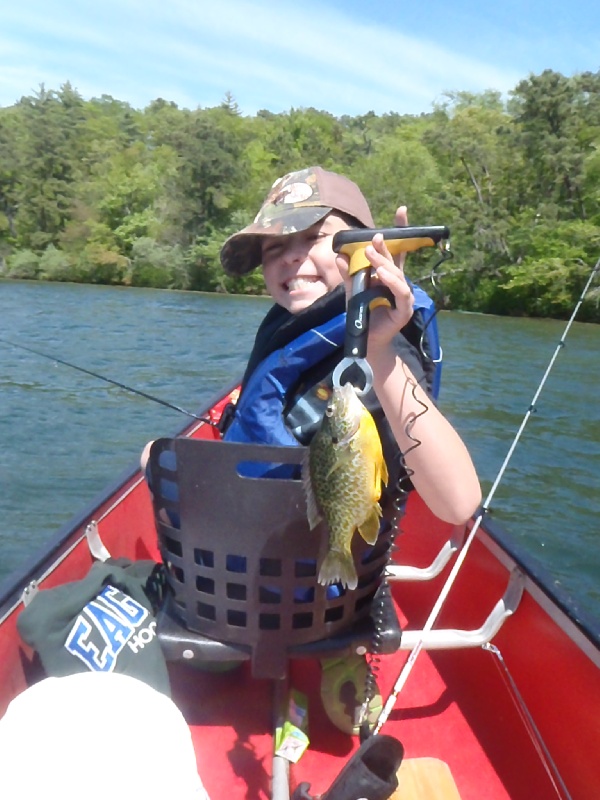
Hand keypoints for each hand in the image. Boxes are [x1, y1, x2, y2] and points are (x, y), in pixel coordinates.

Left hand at [336, 205, 413, 351]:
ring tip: (371, 254)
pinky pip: (400, 292)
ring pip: (397, 275)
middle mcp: (399, 283)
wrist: (366, 341)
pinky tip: (381, 275)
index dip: (400, 231)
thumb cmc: (362, 315)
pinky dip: (391, 282)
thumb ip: (347, 275)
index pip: (396, 250)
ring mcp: (404, 296)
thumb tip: (339, 255)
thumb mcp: (351, 291)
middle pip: (395, 260)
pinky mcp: (404, 309)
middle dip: (384, 248)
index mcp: (389, 276)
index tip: (401, 210)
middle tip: (372, 239)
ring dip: (384, 263)